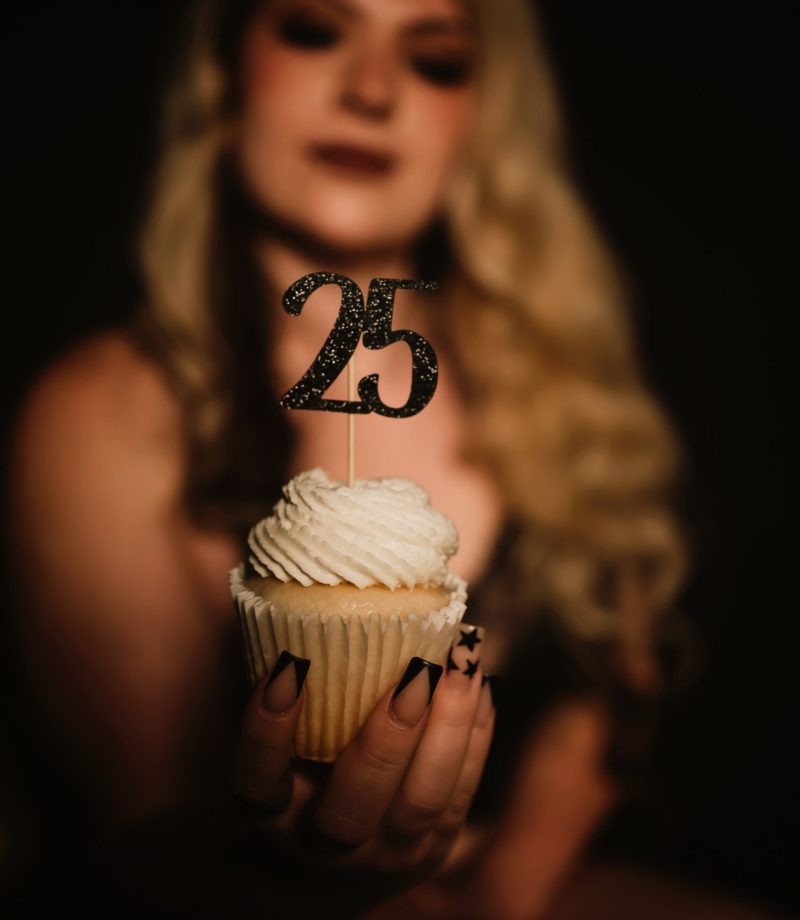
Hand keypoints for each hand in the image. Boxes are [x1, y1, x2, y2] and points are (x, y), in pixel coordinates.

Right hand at [229, 627, 494, 912]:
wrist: (343, 863)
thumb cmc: (304, 766)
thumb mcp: (283, 739)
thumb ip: (288, 686)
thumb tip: (304, 591)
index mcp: (271, 810)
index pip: (254, 777)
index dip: (265, 728)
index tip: (291, 662)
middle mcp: (321, 844)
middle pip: (351, 806)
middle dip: (388, 737)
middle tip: (417, 670)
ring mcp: (384, 854)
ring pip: (422, 803)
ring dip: (449, 728)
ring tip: (463, 664)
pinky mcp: (435, 849)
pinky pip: (462, 793)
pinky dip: (474, 735)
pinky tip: (479, 681)